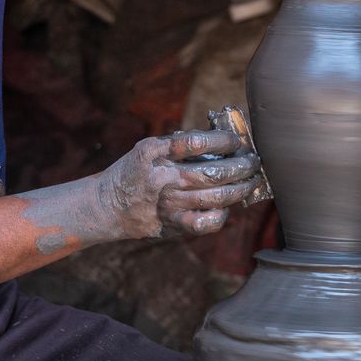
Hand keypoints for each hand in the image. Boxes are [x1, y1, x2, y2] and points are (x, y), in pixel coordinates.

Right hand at [96, 129, 262, 239]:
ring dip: (241, 188)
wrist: (106, 206)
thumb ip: (180, 142)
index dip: (222, 140)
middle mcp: (161, 178)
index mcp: (153, 152)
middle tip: (254, 161)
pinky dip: (221, 215)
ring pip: (215, 198)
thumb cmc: (136, 171)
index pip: (194, 142)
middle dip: (241, 166)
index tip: (236, 140)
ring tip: (252, 180)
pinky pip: (204, 223)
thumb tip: (222, 135)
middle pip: (212, 172)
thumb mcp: (150, 147)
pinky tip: (227, 206)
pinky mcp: (171, 225)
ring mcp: (167, 204)